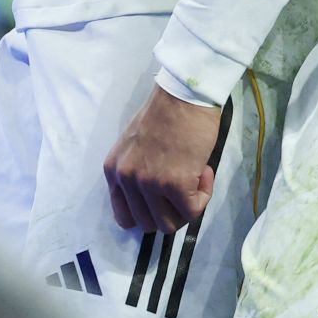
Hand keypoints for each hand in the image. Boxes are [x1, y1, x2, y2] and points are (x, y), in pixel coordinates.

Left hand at [104, 85, 223, 232]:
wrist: (185, 93)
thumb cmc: (165, 112)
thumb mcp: (135, 146)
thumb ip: (137, 171)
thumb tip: (155, 199)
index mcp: (113, 170)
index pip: (124, 217)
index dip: (148, 212)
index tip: (164, 198)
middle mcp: (126, 180)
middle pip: (148, 224)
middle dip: (170, 210)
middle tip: (183, 183)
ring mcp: (148, 184)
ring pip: (169, 224)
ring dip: (186, 205)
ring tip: (194, 176)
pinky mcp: (174, 185)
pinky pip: (193, 211)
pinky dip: (204, 196)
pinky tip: (204, 171)